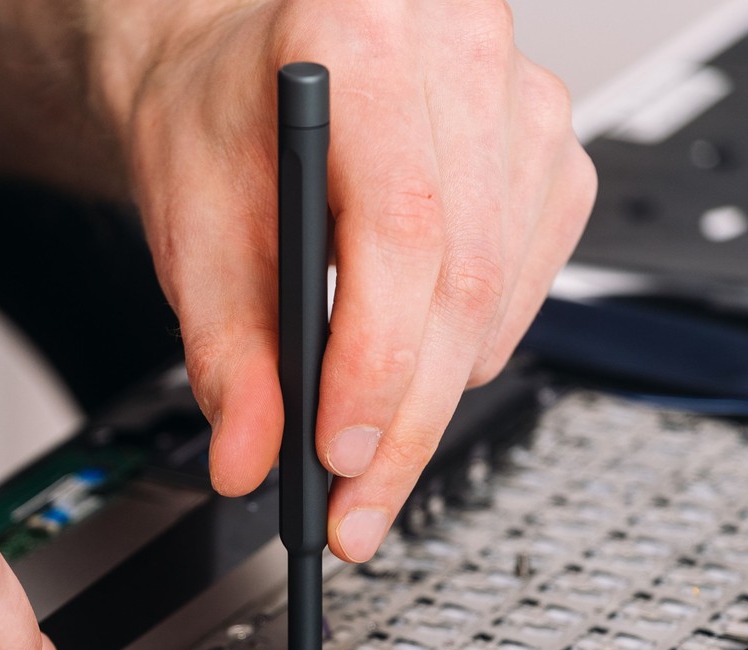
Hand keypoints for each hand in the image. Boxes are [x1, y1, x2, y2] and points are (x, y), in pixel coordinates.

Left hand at [93, 0, 593, 559]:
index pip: (401, 226)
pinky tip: (412, 364)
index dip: (376, 359)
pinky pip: (526, 290)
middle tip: (352, 504)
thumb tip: (251, 458)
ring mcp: (526, 101)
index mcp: (362, 33)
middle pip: (462, 277)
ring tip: (362, 449)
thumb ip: (224, 349)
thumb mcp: (192, 223)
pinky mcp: (555, 153)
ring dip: (434, 399)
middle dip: (405, 419)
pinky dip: (468, 355)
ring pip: (499, 297)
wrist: (251, 66)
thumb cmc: (222, 116)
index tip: (337, 452)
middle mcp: (463, 52)